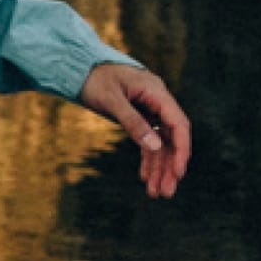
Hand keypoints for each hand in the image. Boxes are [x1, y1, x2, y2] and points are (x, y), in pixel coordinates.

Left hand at [78, 62, 191, 199]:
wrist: (79, 68)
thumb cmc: (95, 79)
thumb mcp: (111, 101)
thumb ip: (133, 123)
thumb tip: (155, 147)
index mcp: (157, 92)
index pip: (178, 124)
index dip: (181, 150)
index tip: (178, 173)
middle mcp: (157, 102)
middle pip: (172, 138)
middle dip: (170, 166)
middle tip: (166, 193)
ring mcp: (149, 109)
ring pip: (160, 143)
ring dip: (159, 168)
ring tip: (155, 193)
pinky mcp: (139, 116)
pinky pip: (148, 141)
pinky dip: (147, 159)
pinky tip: (144, 177)